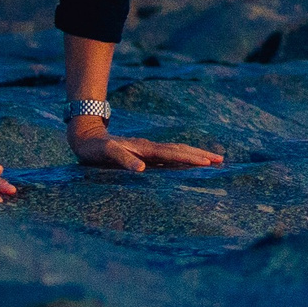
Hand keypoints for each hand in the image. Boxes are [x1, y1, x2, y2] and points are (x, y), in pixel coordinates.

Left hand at [68, 127, 224, 173]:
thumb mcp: (106, 153)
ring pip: (177, 150)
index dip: (190, 159)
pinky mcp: (144, 153)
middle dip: (200, 155)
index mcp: (145, 148)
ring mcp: (148, 150)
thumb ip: (123, 159)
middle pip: (181, 149)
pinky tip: (187, 162)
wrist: (86, 136)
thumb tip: (142, 169)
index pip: (172, 154)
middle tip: (221, 160)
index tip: (207, 163)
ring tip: (212, 159)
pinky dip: (182, 157)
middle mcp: (150, 148)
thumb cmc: (95, 148)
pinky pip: (169, 155)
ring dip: (194, 154)